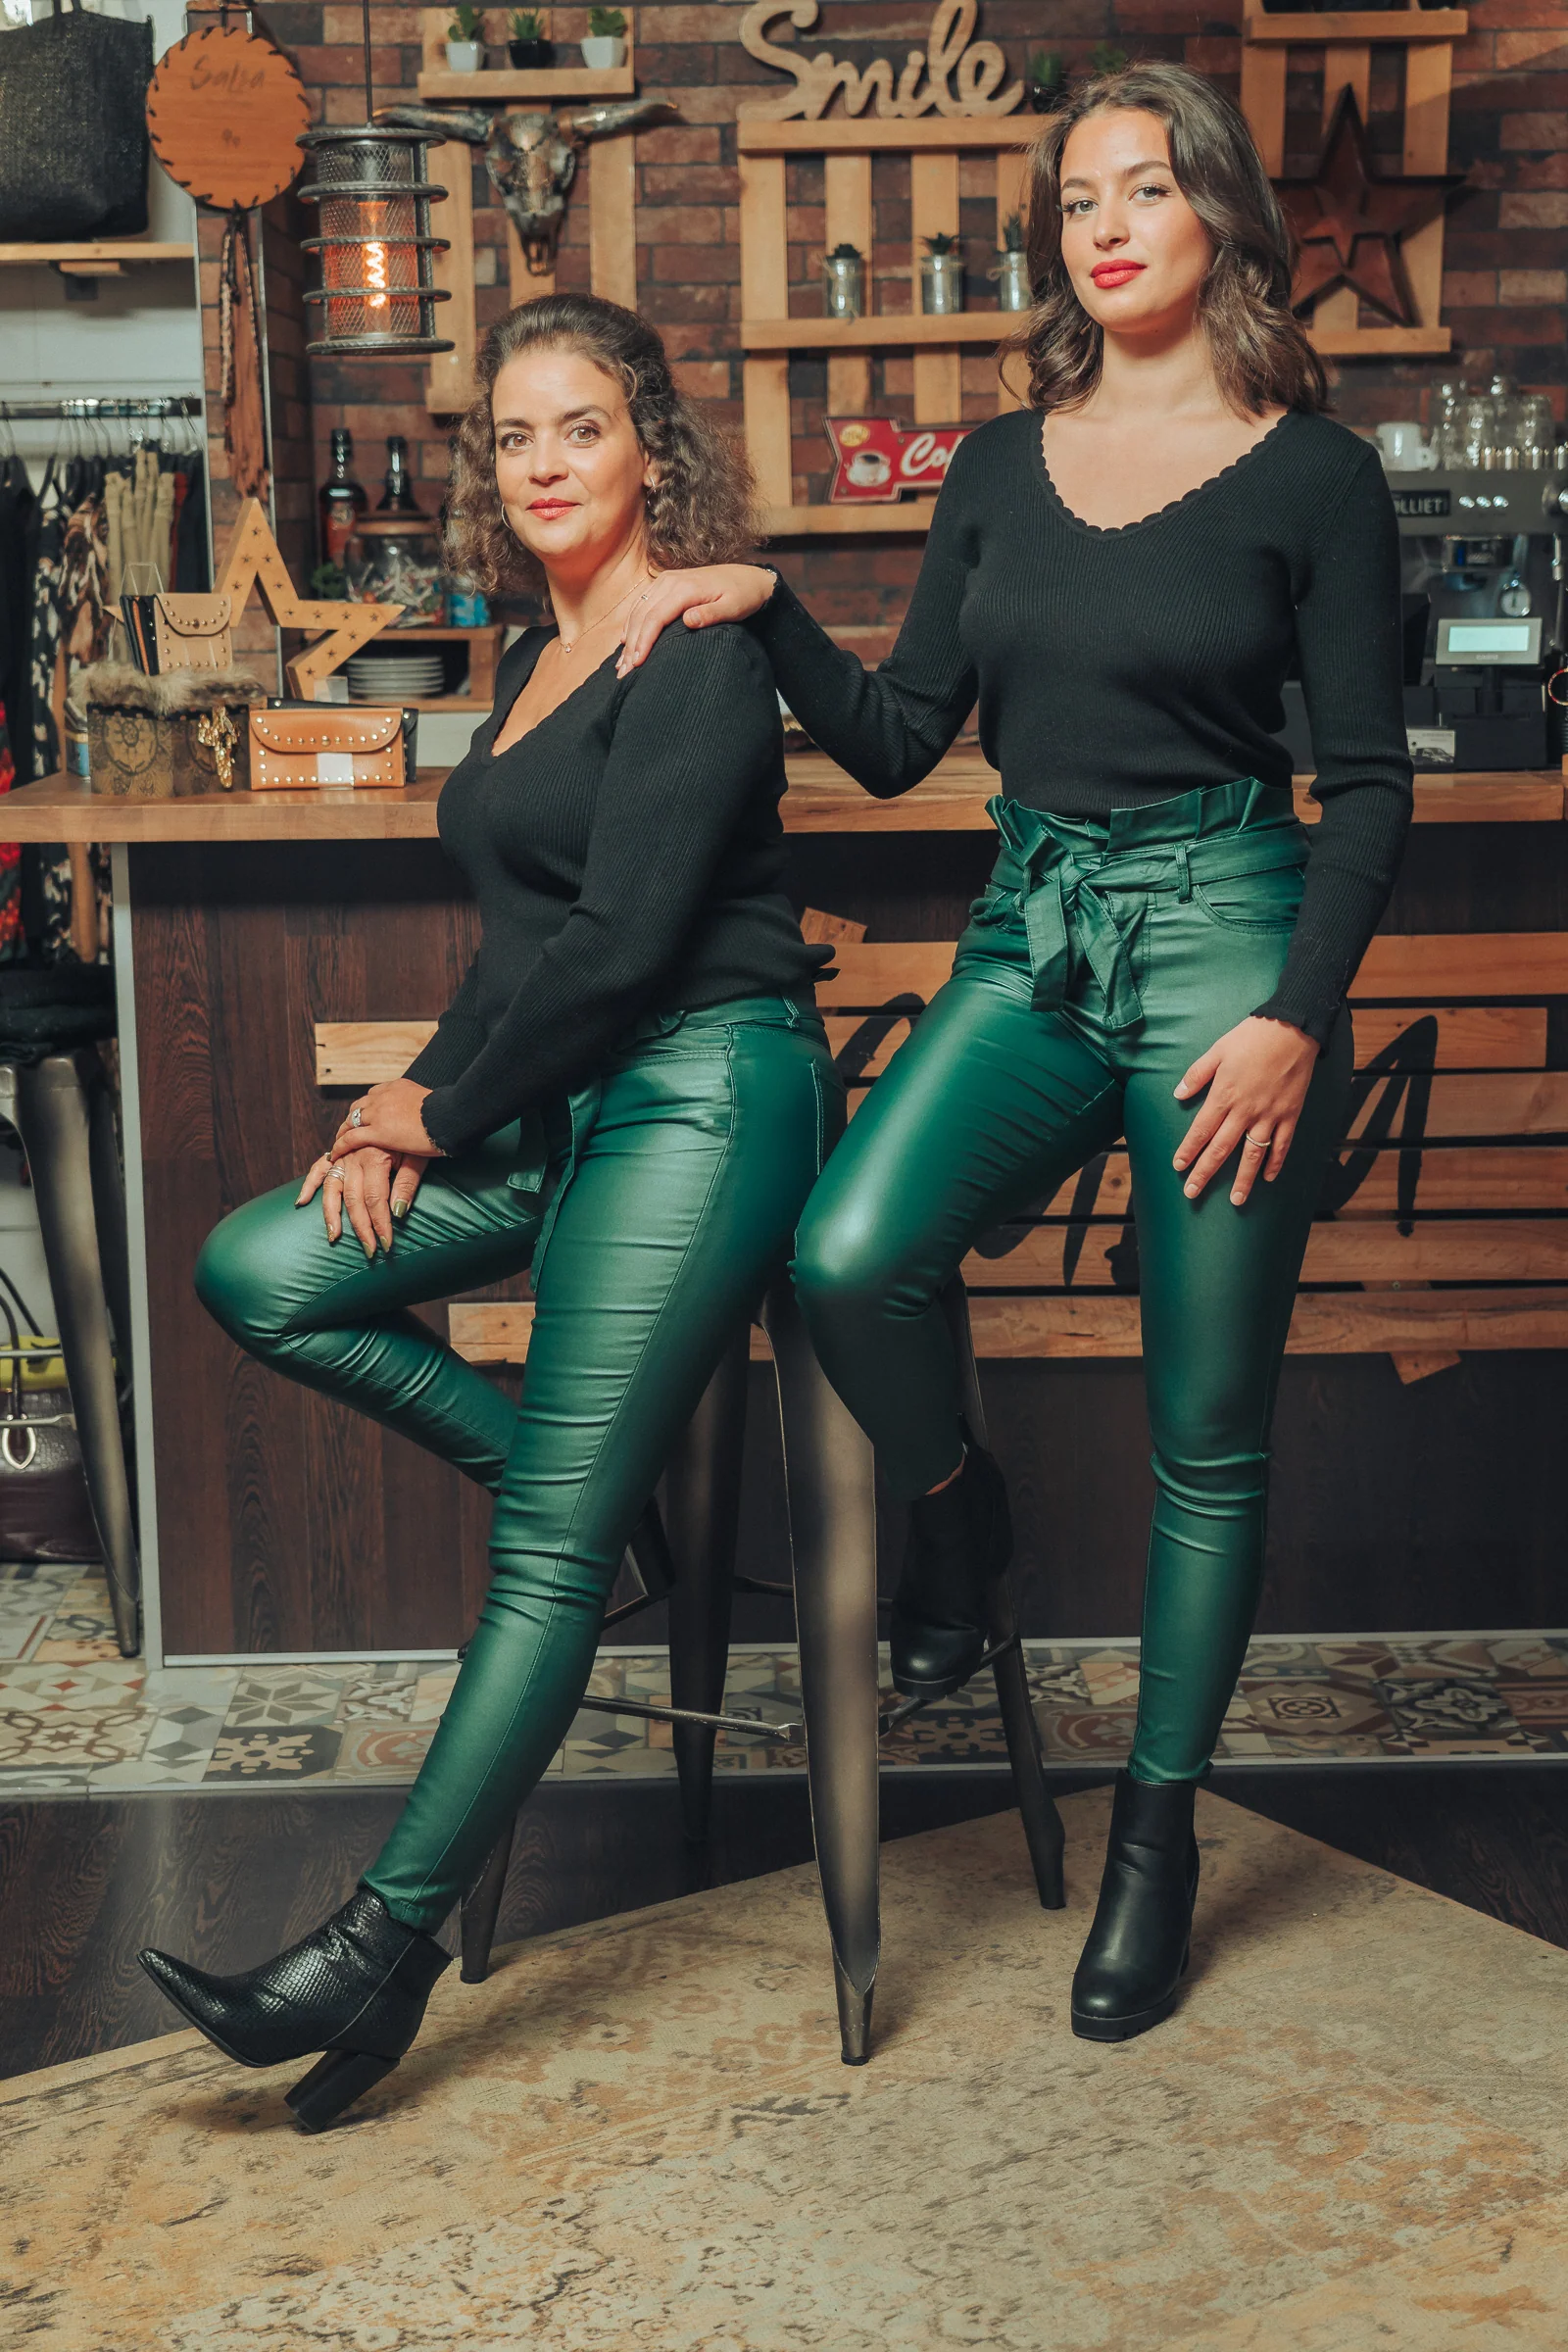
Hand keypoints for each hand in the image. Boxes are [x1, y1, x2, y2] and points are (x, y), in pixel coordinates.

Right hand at [297, 1141, 430, 1253]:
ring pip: (333, 1188)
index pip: (376, 1200)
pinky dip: (311, 1184)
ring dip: (332, 1213)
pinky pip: (319, 1167)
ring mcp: (344, 1154)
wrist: (413, 1107)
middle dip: (361, 1227)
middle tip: (369, 1250)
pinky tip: (302, 1202)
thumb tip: (398, 1213)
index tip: (386, 1244)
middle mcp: (355, 1157)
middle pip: (354, 1199)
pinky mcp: (340, 1151)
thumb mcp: (419, 1156)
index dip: (380, 1224)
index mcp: (375, 1157)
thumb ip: (407, 1184)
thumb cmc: (419, 1133)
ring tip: (334, 1236)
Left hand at [329, 1078, 441, 1163]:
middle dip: (353, 1118)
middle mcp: (385, 1096)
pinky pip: (352, 1138)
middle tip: (348, 1129)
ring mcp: (379, 1113)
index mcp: (399, 1087)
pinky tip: (335, 1154)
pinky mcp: (378, 1132)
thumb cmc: (451, 1112)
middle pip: (360, 1106)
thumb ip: (427, 1108)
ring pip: (352, 1121)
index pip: (376, 1094)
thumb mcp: (435, 1104)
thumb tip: (434, 1116)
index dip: (368, 1106)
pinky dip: (341, 1146)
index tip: (367, 1115)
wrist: (450, 1115)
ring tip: (339, 1142)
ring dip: (344, 1131)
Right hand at [616, 564, 775, 674]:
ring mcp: (666, 581)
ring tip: (622, 664)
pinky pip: (642, 603)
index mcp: (685, 588)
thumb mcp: (733, 607)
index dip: (644, 641)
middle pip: (642, 615)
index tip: (637, 663)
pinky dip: (632, 623)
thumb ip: (711, 614)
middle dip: (631, 644)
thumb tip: (688, 621)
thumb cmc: (743, 595)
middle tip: (625, 672)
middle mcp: (671, 581)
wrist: (747, 577)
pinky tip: (625, 641)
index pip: (655, 617)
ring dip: (628, 636)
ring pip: (638, 609)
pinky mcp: (665, 584)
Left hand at [1172, 1015, 1318, 1205]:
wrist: (1292, 1029)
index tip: (1178, 1167)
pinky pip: (1282, 1145)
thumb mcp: (1217, 1050)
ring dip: (1243, 1179)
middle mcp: (1245, 1111)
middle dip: (1205, 1173)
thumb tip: (1178, 1094)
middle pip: (1221, 1149)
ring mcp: (1269, 1115)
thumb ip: (1197, 1075)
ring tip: (1236, 1201)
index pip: (1201, 1131)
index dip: (1188, 1151)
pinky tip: (1268, 1178)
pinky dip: (1275, 1163)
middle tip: (1192, 1192)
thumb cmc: (1251, 1037)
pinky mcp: (1290, 1114)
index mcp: (1224, 1096)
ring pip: (1253, 1154)